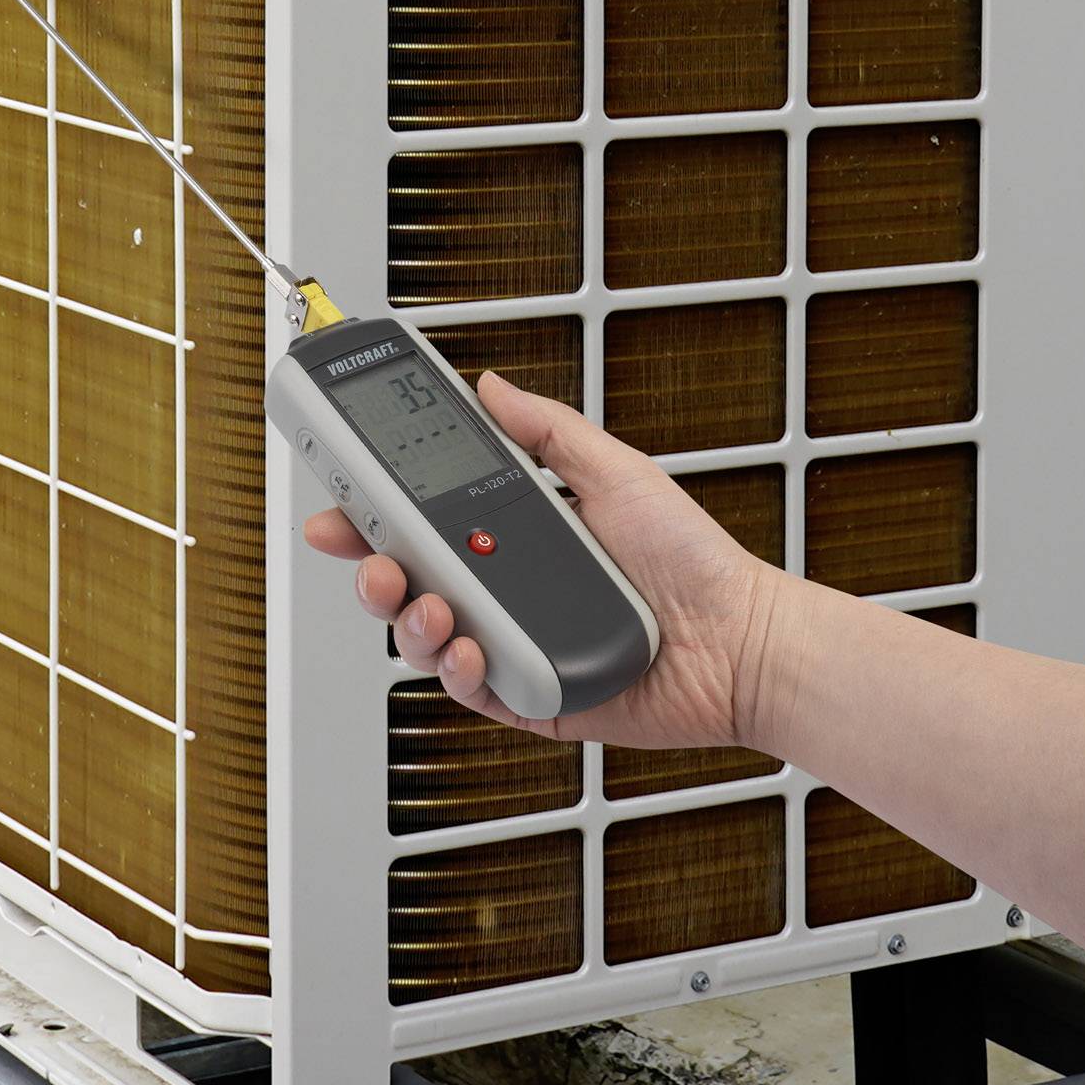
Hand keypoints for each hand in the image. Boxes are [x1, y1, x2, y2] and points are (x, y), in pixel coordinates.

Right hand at [303, 371, 789, 748]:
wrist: (743, 640)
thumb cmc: (693, 560)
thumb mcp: (614, 471)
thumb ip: (548, 430)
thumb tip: (492, 386)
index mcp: (512, 537)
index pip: (421, 522)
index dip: (371, 512)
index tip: (341, 497)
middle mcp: (504, 592)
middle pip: (406, 582)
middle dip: (370, 570)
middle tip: (371, 559)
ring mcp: (514, 646)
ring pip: (425, 640)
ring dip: (412, 622)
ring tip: (436, 607)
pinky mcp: (531, 698)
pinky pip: (472, 694)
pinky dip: (460, 673)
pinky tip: (473, 649)